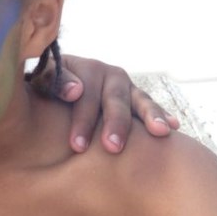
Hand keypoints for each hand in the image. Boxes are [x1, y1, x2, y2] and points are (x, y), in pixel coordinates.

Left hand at [48, 54, 178, 152]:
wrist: (56, 84)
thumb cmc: (46, 86)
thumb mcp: (43, 79)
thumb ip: (53, 80)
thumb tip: (75, 91)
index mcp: (84, 68)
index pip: (85, 95)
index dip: (82, 120)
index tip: (77, 146)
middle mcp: (108, 74)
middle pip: (114, 100)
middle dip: (114, 124)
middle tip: (112, 148)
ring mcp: (125, 86)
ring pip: (139, 100)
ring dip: (149, 116)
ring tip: (159, 132)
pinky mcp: (136, 98)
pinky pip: (150, 106)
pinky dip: (162, 114)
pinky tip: (173, 128)